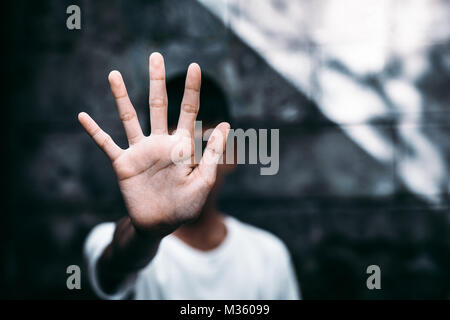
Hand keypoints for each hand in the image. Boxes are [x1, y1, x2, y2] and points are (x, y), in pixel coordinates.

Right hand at [78, 53, 229, 232]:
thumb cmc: (185, 205)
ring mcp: (140, 151)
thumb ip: (211, 154)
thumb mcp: (203, 181)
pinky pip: (106, 144)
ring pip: (130, 118)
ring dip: (121, 96)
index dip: (192, 89)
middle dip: (157, 81)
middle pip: (158, 105)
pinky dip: (94, 131)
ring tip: (114, 74)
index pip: (188, 111)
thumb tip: (225, 124)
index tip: (195, 67)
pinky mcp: (123, 164)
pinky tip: (82, 116)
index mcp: (181, 145)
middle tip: (156, 56)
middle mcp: (160, 142)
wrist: (159, 225)